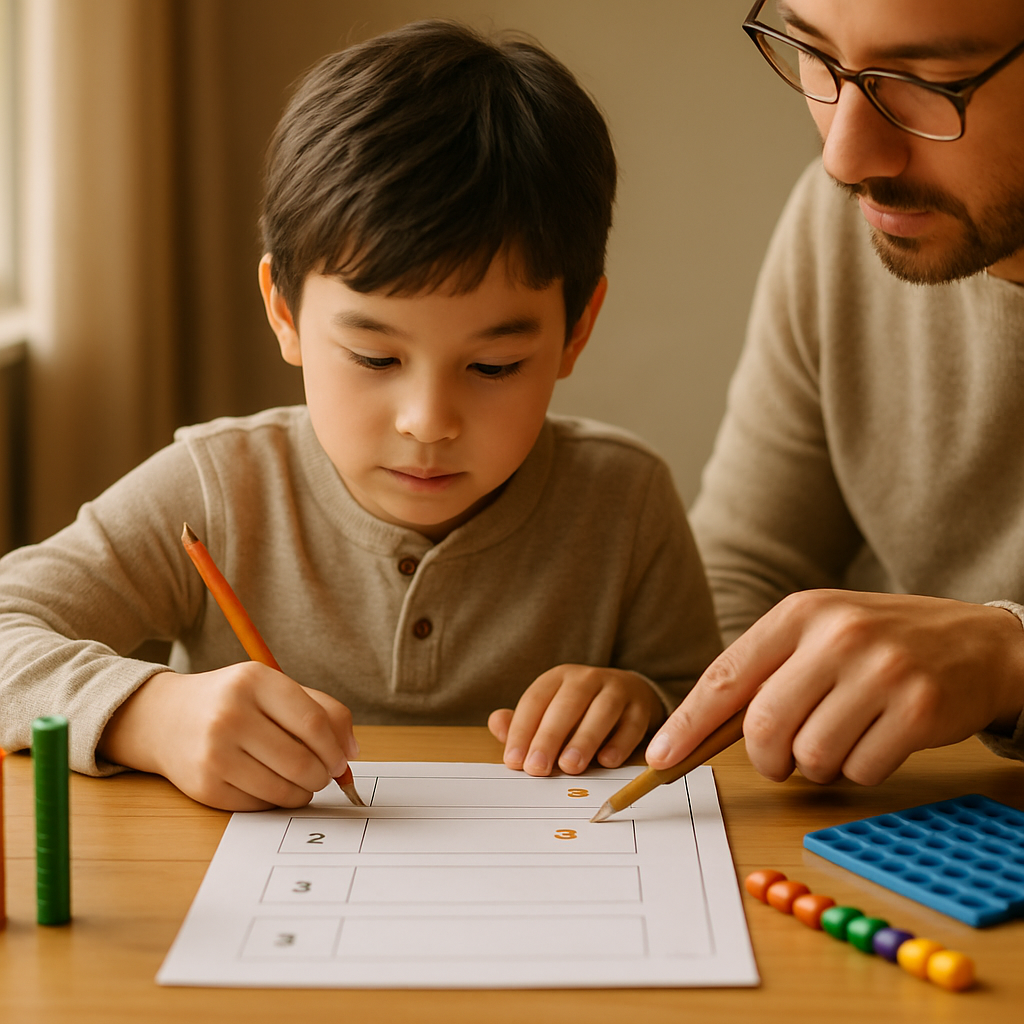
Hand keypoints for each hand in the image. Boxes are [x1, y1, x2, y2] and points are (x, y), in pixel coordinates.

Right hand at [98, 663, 358, 809]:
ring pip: (284, 788)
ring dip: (304, 792)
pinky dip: (277, 801)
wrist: (166, 718)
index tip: (342, 760)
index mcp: (255, 681)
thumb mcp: (274, 689)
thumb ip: (322, 711)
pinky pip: (260, 804)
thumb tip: (352, 752)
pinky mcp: (204, 787)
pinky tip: (272, 785)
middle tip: (325, 775)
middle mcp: (231, 714)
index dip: (336, 748)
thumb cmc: (234, 702)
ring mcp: (214, 753)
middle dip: (324, 775)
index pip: (314, 722)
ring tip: (302, 782)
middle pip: (303, 761)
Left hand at [488, 664, 664, 775]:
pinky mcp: (640, 707)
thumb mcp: (548, 712)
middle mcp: (587, 678)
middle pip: (567, 704)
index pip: (536, 700)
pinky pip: (632, 723)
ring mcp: (617, 690)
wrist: (629, 695)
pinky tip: (606, 762)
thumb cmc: (578, 711)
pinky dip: (620, 743)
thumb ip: (522, 722)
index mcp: (558, 677)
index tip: (514, 761)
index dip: (522, 731)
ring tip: (569, 766)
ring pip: (601, 711)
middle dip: (549, 737)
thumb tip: (497, 724)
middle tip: (538, 768)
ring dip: (584, 739)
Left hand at [645, 590, 1023, 785]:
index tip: (660, 759)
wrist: (978, 641)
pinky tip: (877, 739)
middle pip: (763, 727)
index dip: (687, 724)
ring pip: (810, 755)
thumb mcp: (819, 634)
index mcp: (800, 613)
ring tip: (838, 739)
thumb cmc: (881, 643)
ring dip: (815, 766)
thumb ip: (766, 672)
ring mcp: (880, 671)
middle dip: (764, 760)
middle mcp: (836, 636)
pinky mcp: (917, 709)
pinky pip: (860, 770)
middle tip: (781, 761)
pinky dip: (859, 770)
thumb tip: (700, 733)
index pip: (726, 676)